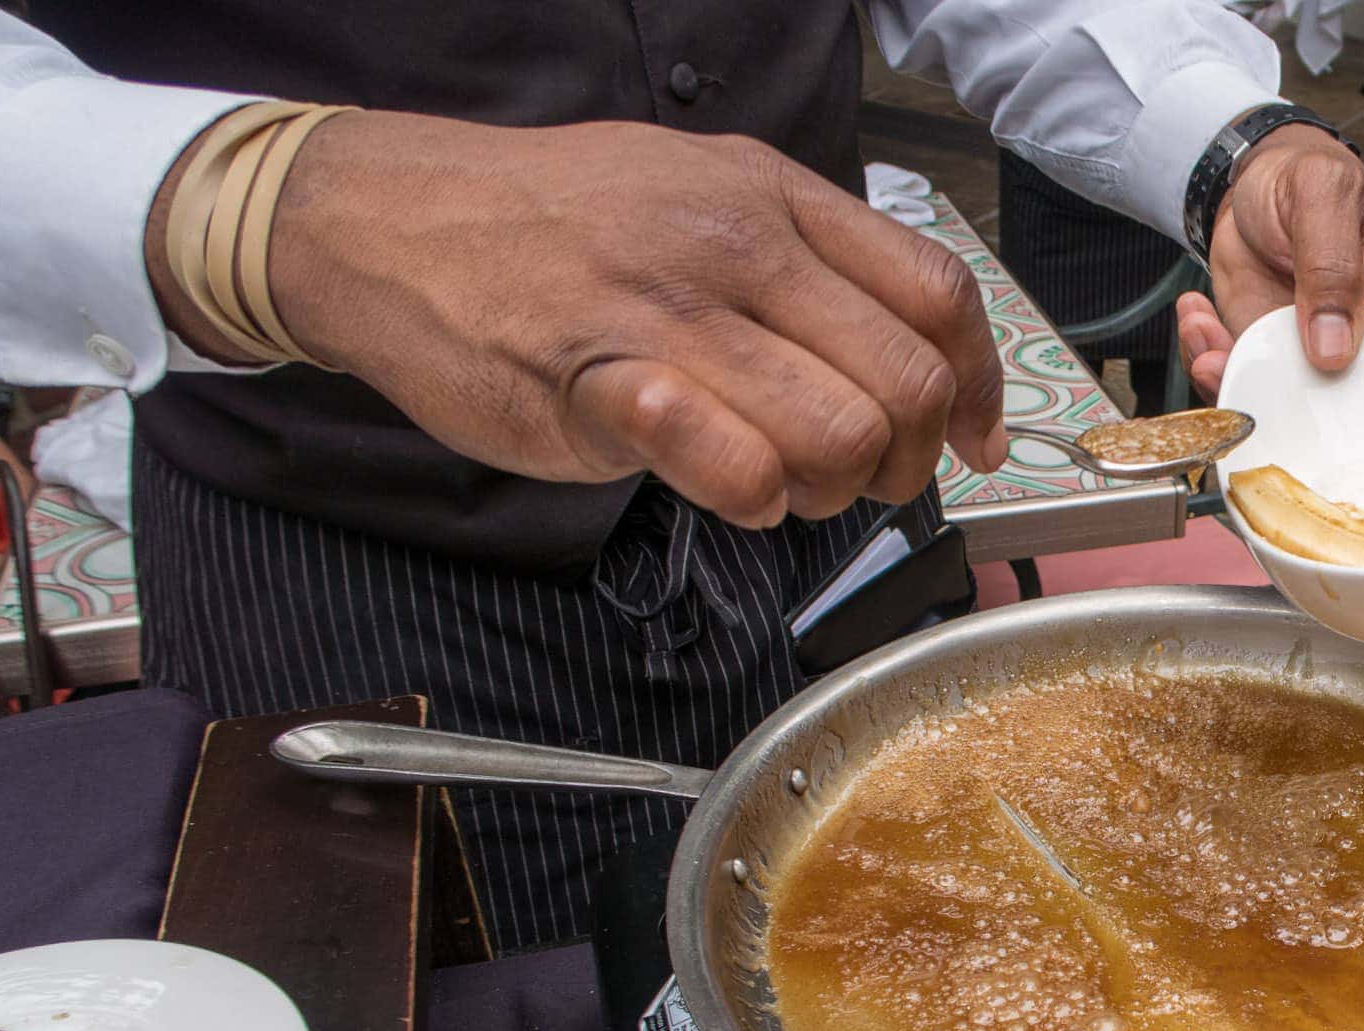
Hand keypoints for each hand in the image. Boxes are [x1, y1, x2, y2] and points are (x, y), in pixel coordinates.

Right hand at [147, 111, 1009, 526]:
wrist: (387, 222)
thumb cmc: (554, 226)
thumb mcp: (700, 198)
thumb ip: (808, 268)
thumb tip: (917, 354)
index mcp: (775, 198)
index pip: (936, 297)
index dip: (976, 387)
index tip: (974, 441)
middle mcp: (735, 245)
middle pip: (903, 385)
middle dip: (902, 460)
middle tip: (855, 478)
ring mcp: (669, 311)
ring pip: (834, 434)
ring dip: (825, 491)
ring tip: (777, 483)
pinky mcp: (602, 383)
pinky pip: (733, 465)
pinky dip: (749, 498)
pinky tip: (719, 483)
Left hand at [1175, 125, 1363, 400]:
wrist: (1253, 176)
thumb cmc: (1306, 174)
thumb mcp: (1323, 197)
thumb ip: (1332, 266)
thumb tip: (1335, 348)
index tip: (1348, 425)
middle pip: (1352, 410)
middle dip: (1296, 411)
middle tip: (1250, 380)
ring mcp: (1313, 351)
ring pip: (1287, 403)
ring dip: (1239, 382)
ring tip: (1211, 347)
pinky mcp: (1269, 351)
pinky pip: (1243, 379)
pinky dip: (1210, 361)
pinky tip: (1199, 319)